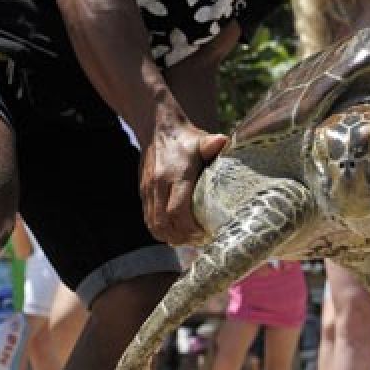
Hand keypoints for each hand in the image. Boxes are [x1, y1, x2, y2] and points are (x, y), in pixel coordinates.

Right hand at [140, 121, 227, 244]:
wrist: (157, 128)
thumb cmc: (186, 137)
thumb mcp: (201, 139)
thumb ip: (213, 144)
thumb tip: (226, 141)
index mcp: (175, 174)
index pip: (177, 211)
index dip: (190, 228)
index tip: (205, 233)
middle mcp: (158, 184)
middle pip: (165, 222)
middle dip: (182, 237)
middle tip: (199, 241)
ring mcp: (148, 189)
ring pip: (154, 224)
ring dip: (170, 237)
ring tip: (187, 241)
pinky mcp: (143, 192)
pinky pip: (148, 218)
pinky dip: (160, 231)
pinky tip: (173, 234)